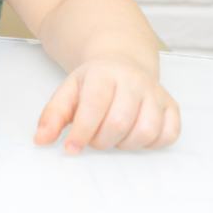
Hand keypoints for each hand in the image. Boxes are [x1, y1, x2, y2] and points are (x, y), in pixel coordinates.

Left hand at [34, 58, 180, 153]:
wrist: (121, 64)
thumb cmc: (94, 82)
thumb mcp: (68, 91)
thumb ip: (53, 115)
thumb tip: (41, 139)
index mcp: (103, 74)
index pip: (94, 105)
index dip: (82, 131)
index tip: (71, 148)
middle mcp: (133, 81)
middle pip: (119, 122)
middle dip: (101, 140)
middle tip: (92, 138)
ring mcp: (155, 93)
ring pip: (145, 131)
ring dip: (124, 144)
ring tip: (112, 135)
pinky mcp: (171, 106)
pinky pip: (169, 135)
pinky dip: (151, 144)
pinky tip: (134, 135)